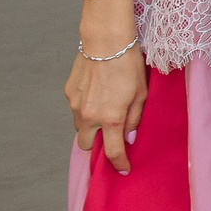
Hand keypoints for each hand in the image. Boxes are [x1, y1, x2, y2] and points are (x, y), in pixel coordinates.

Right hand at [67, 0, 147, 174]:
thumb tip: (128, 138)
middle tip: (110, 135)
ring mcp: (75, 105)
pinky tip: (97, 93)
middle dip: (97, 144)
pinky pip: (75, 109)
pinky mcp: (68, 93)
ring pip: (79, 126)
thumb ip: (134, 119)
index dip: (119, 164)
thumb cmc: (129, 65)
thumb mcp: (141, 94)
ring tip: (105, 108)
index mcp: (111, 118)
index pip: (112, 152)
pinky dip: (84, 108)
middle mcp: (89, 116)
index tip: (123, 169)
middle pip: (86, 145)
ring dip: (90, 125)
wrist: (106, 42)